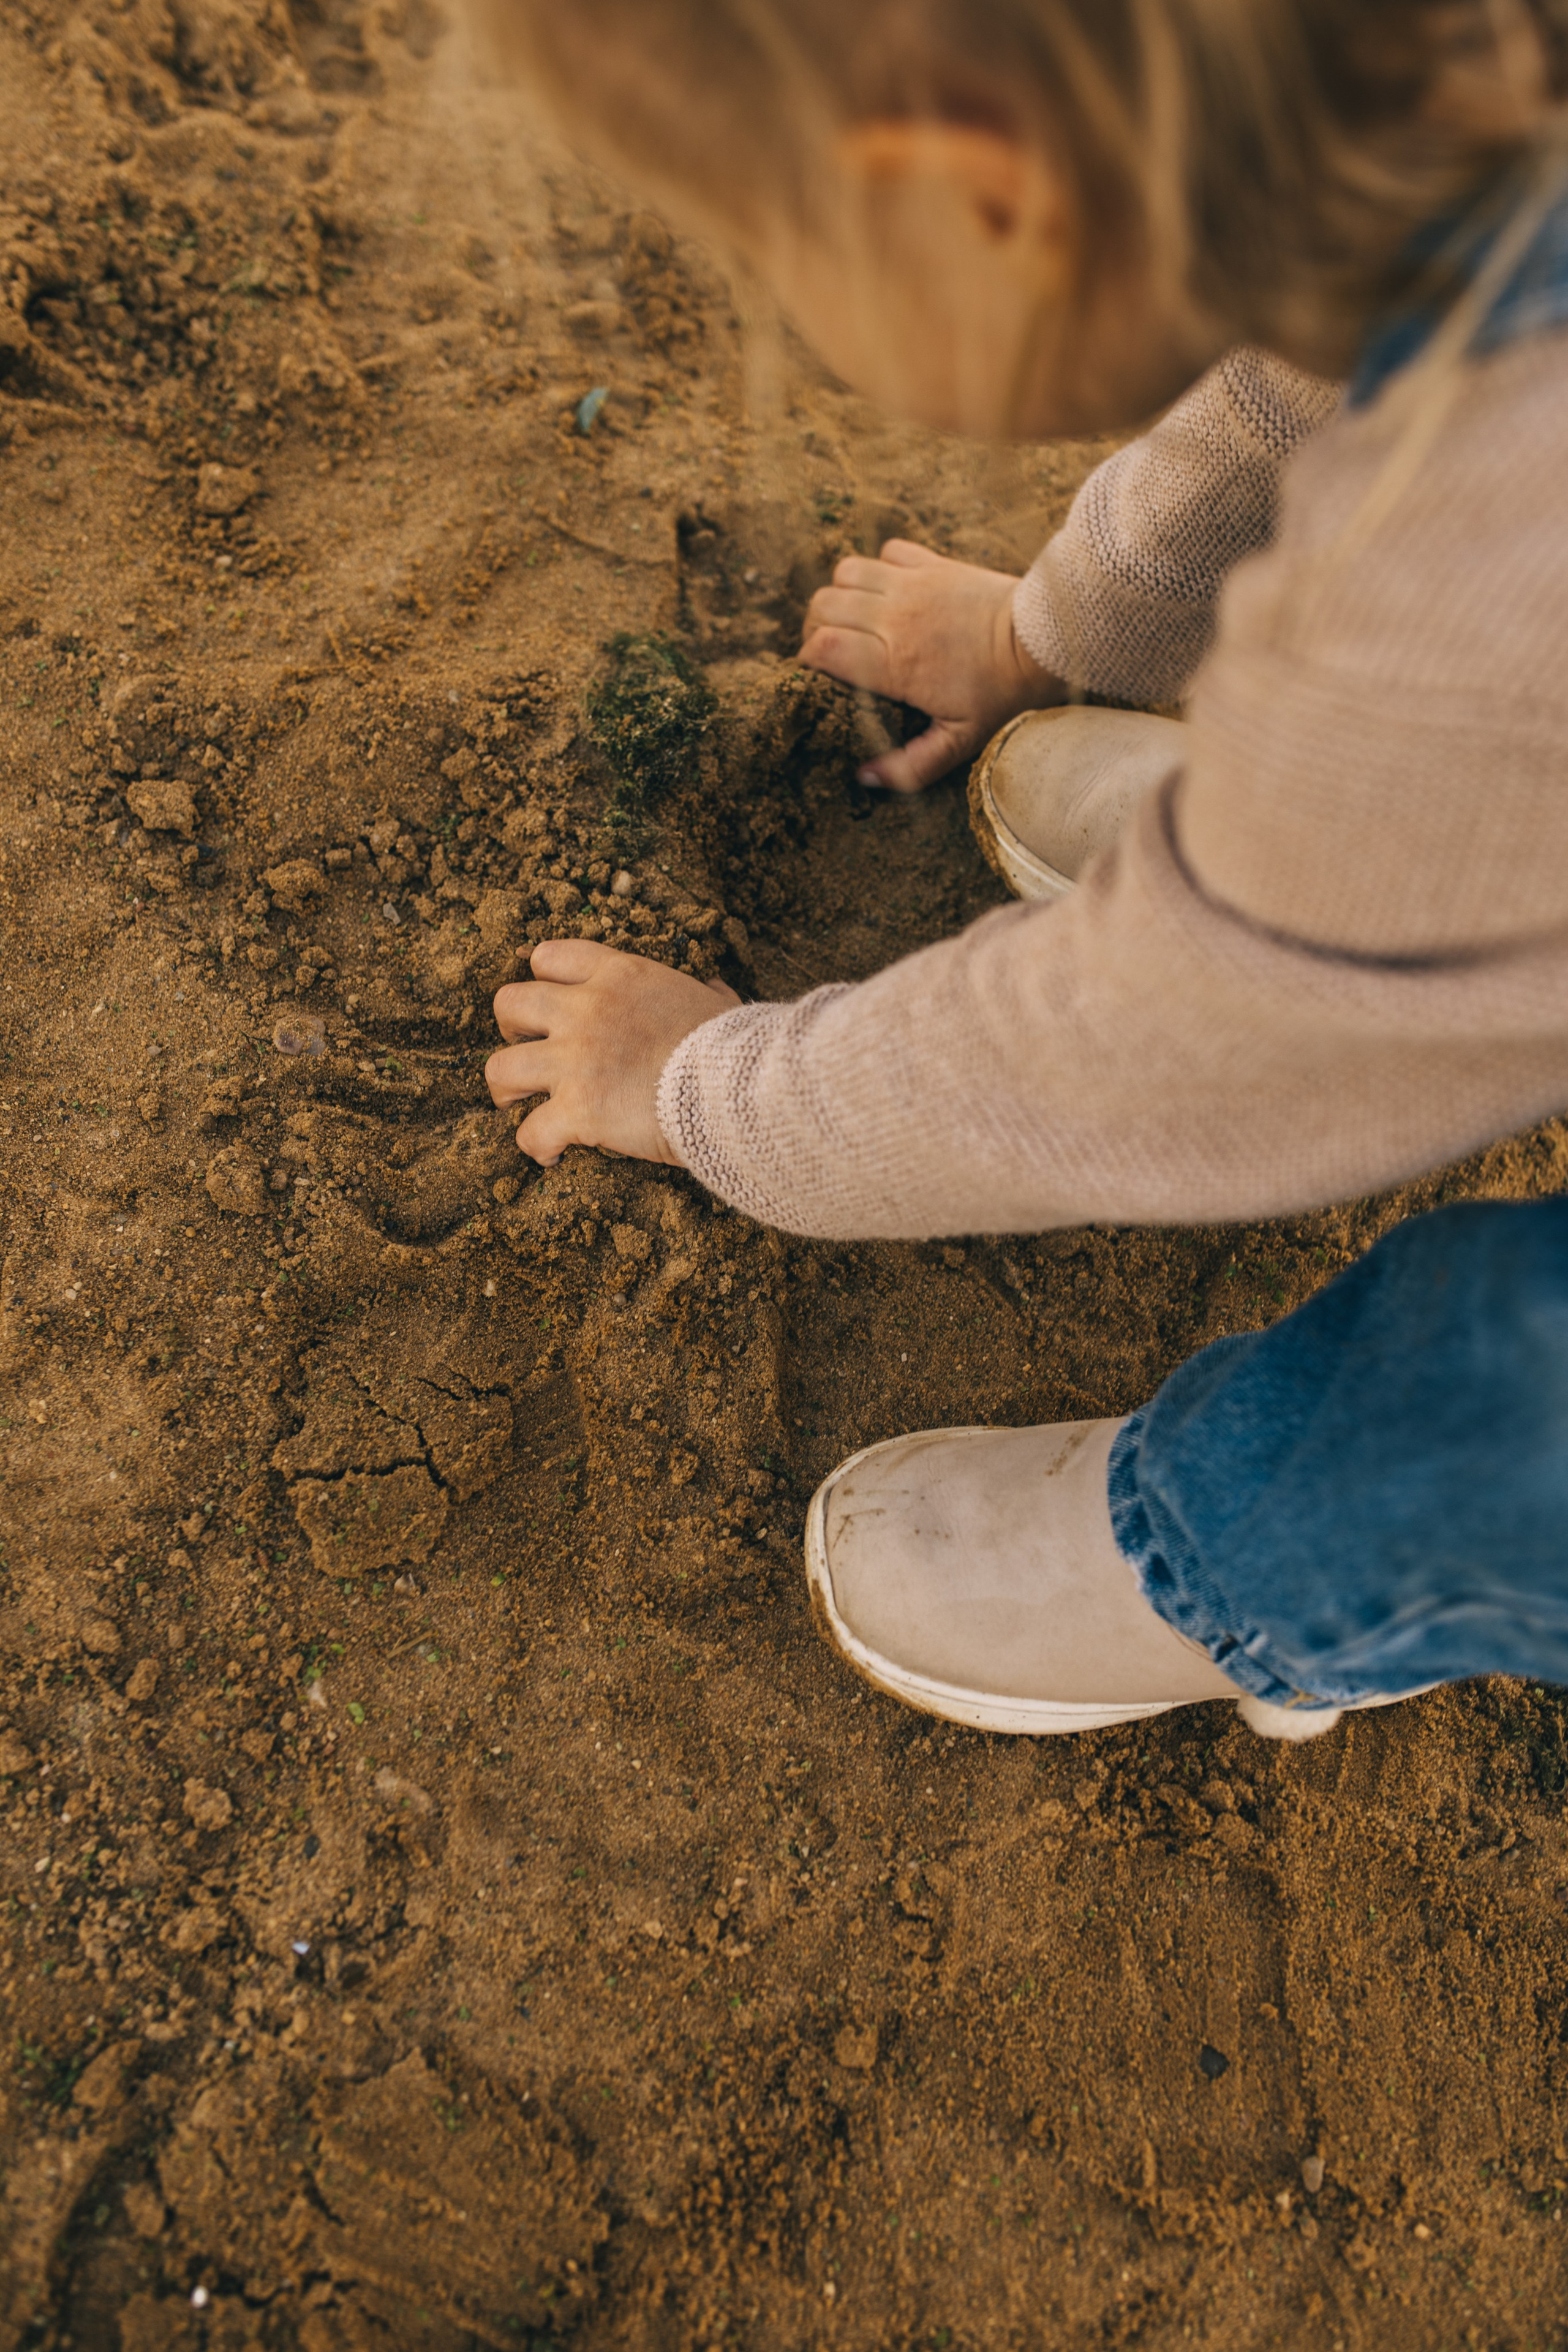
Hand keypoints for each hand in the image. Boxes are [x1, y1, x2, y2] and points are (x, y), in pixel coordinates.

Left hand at [487, 938, 740, 1167]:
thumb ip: (704, 994)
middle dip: (510, 1030)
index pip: (550, 957)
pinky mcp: (576, 1110)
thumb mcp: (718, 1004)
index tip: (550, 1007)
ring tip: (519, 1105)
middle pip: (509, 1004)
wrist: (737, 1086)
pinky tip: (553, 1154)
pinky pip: (530, 1133)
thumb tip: (714, 989)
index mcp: (618, 977)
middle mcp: (585, 1010)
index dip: (541, 981)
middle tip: (526, 1052)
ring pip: (500, 1067)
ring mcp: (575, 1060)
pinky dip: (536, 1146)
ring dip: (505, 1089)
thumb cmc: (734, 1048)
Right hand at [800, 538, 1059, 791]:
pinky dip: (879, 567)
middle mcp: (894, 616)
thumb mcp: (960, 742)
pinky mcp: (933, 563)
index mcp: (894, 662)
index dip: (810, 660)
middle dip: (818, 627)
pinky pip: (886, 552)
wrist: (1044, 640)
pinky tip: (893, 592)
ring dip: (842, 593)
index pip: (822, 646)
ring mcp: (912, 584)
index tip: (822, 675)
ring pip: (845, 572)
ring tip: (858, 618)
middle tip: (837, 649)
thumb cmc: (1002, 694)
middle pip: (822, 605)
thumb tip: (865, 777)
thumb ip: (911, 766)